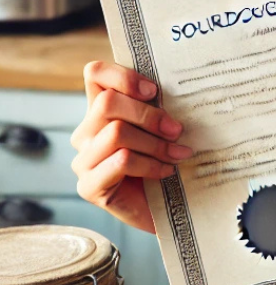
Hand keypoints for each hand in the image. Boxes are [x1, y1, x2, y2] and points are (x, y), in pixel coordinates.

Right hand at [70, 61, 192, 234]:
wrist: (168, 211)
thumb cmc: (168, 161)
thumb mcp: (165, 128)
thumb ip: (160, 106)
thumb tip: (183, 85)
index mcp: (102, 111)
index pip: (95, 74)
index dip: (122, 75)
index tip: (154, 90)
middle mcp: (86, 133)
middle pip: (107, 103)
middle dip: (149, 114)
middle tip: (178, 129)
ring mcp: (84, 160)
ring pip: (116, 132)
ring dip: (154, 143)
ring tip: (178, 154)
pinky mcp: (89, 187)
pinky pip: (120, 161)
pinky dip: (150, 164)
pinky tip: (166, 171)